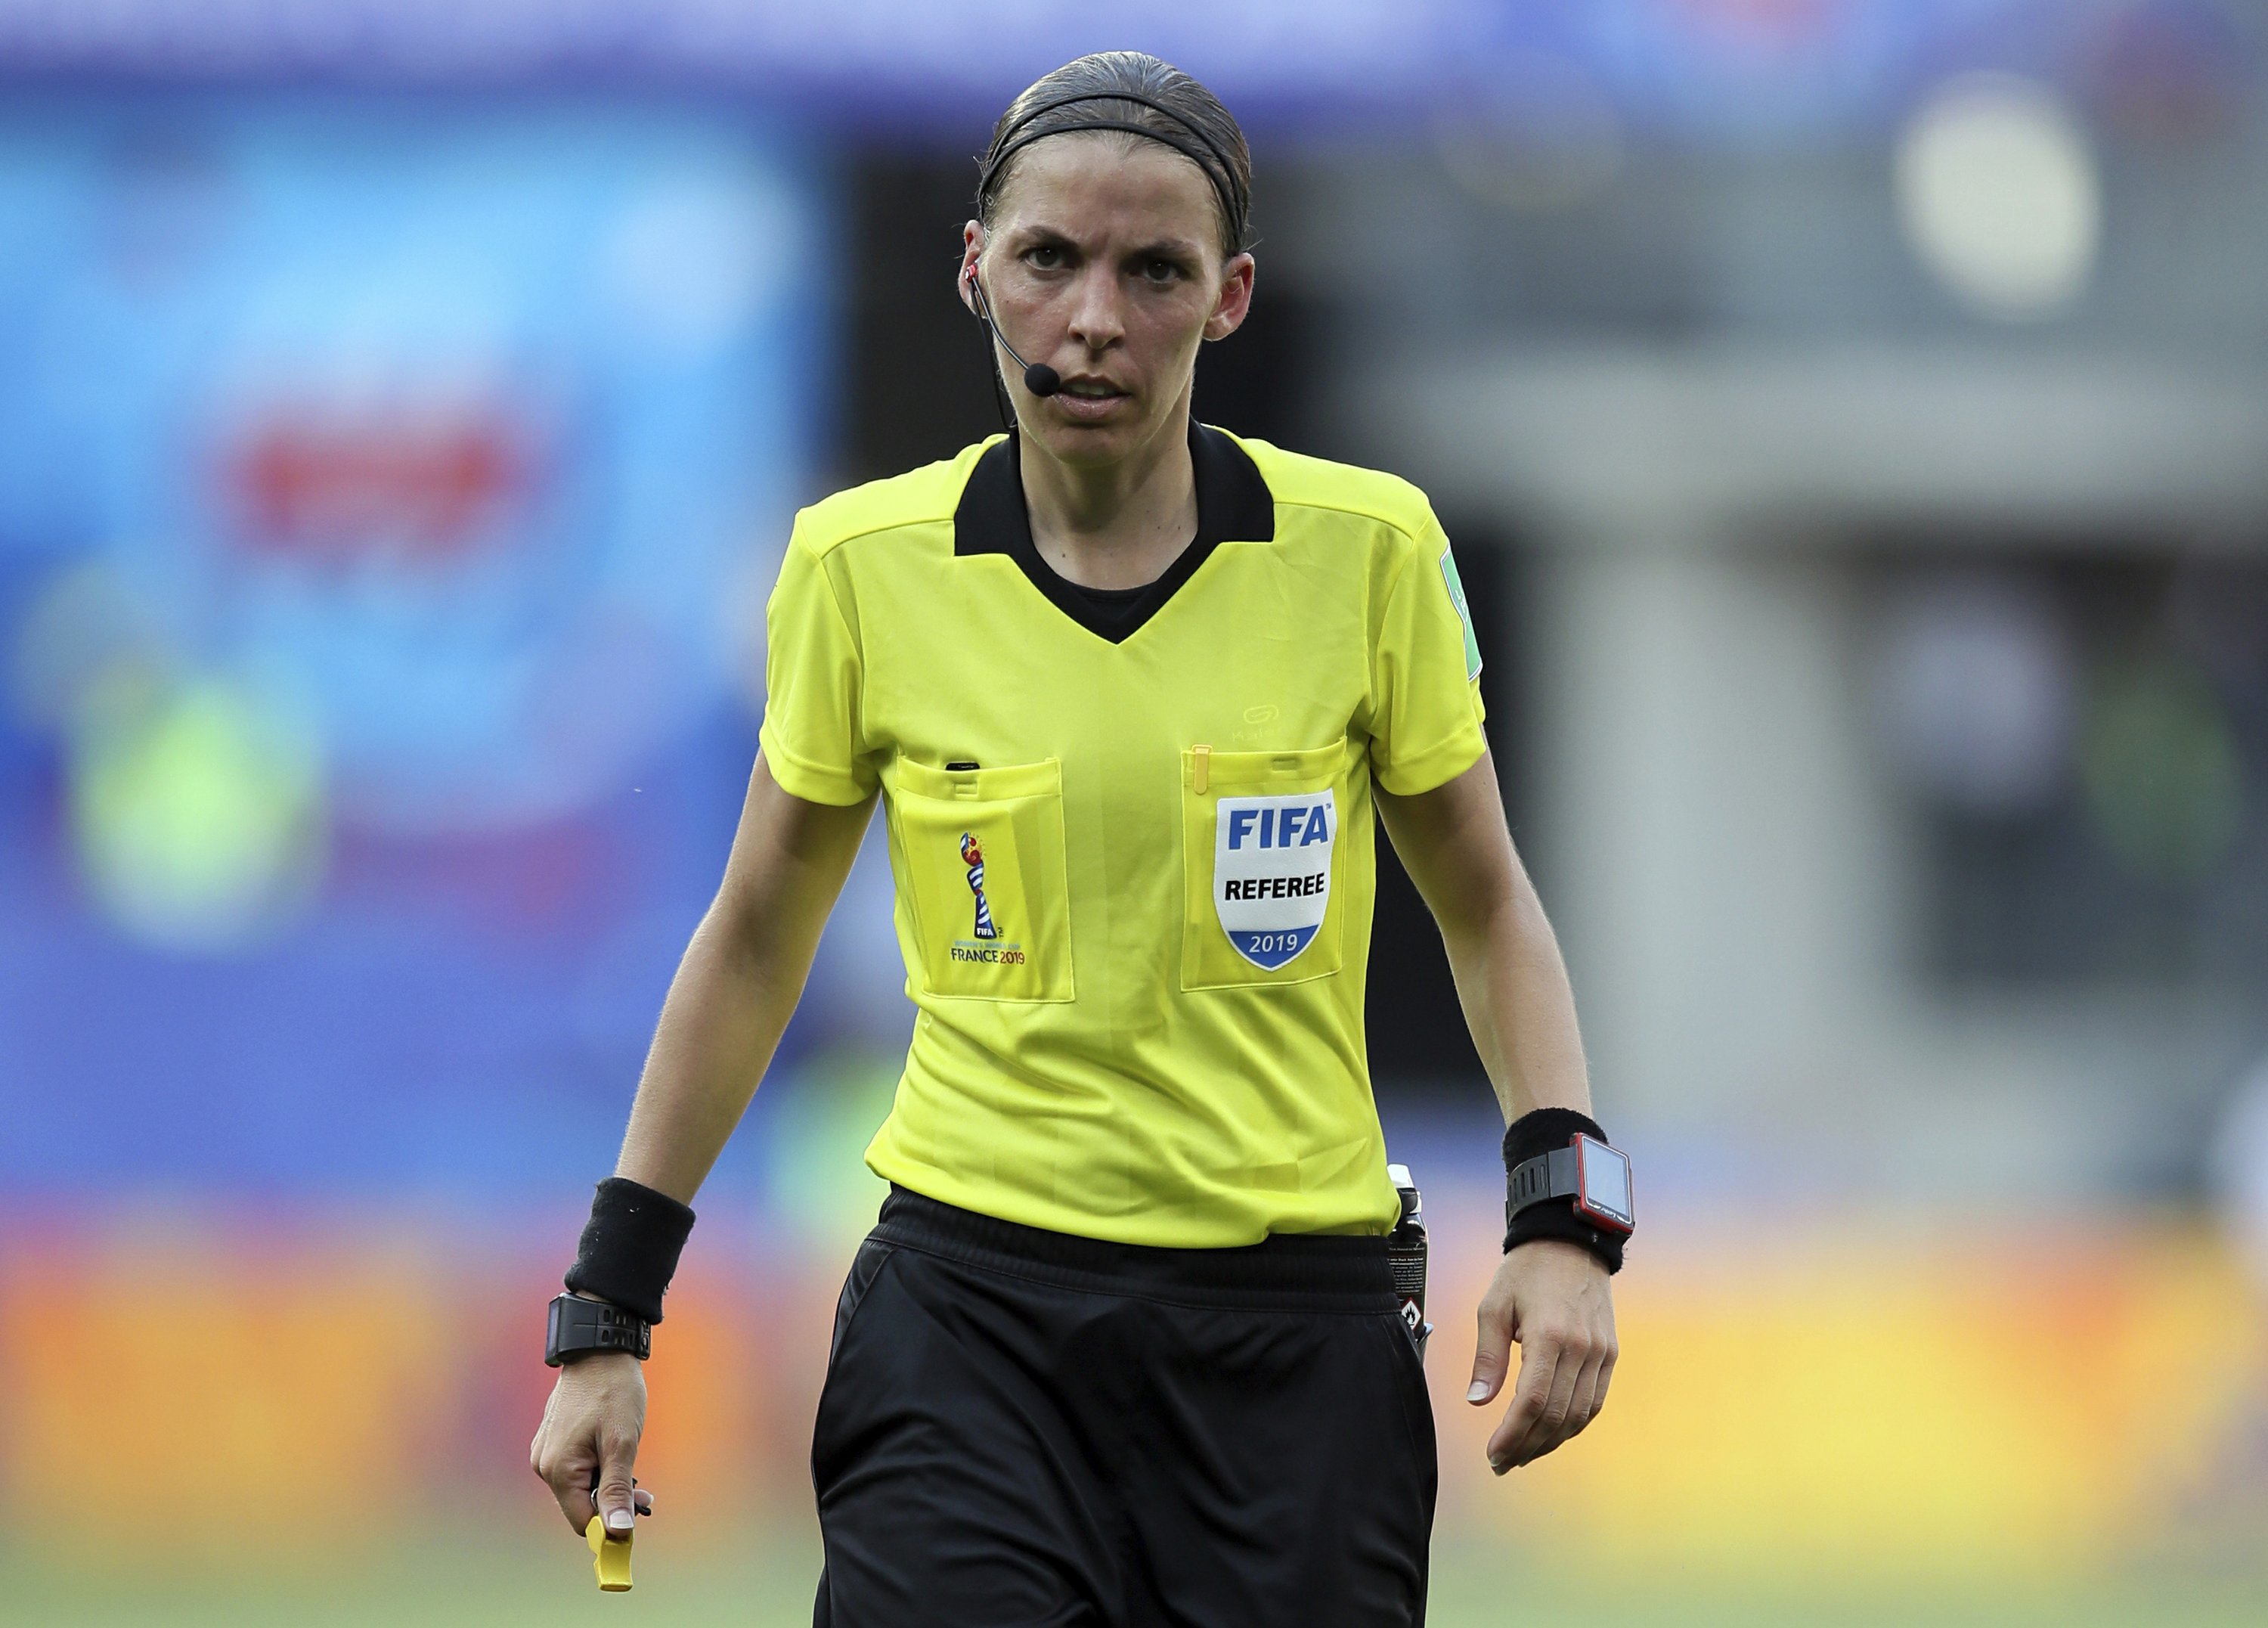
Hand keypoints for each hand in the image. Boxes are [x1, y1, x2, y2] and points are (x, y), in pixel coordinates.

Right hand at [529, 1351, 655, 1535]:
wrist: (600, 1351)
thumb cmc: (613, 1392)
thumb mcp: (622, 1443)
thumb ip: (616, 1490)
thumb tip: (618, 1533)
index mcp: (557, 1469)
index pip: (582, 1521)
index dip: (611, 1525)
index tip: (638, 1516)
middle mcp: (544, 1465)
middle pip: (580, 1505)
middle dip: (611, 1502)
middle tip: (644, 1491)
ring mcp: (546, 1451)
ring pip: (579, 1487)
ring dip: (606, 1484)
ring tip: (630, 1464)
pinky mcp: (553, 1440)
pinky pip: (575, 1468)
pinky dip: (596, 1468)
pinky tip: (613, 1451)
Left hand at [1466, 1239, 1616, 1472]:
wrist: (1571, 1243)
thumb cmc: (1525, 1272)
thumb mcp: (1494, 1305)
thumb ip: (1488, 1357)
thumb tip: (1477, 1401)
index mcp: (1549, 1336)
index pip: (1531, 1403)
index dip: (1512, 1435)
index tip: (1494, 1455)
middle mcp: (1580, 1349)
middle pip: (1555, 1416)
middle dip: (1527, 1446)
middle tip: (1503, 1463)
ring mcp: (1600, 1353)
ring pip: (1578, 1415)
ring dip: (1550, 1441)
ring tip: (1523, 1453)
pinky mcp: (1610, 1354)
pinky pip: (1594, 1402)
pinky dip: (1573, 1424)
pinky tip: (1551, 1433)